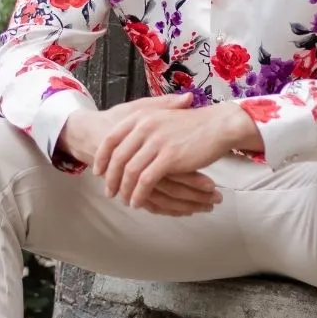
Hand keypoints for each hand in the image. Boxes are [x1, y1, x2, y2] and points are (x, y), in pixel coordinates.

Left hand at [60, 96, 223, 216]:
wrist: (218, 126)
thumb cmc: (192, 124)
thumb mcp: (163, 116)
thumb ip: (143, 124)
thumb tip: (126, 141)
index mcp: (141, 116)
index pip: (111, 139)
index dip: (102, 157)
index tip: (98, 171)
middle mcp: (145, 127)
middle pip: (118, 157)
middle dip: (111, 178)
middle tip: (109, 192)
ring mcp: (157, 142)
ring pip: (130, 171)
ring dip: (124, 189)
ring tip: (124, 200)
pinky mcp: (169, 158)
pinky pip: (146, 181)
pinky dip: (139, 194)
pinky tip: (138, 202)